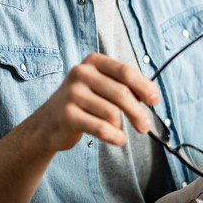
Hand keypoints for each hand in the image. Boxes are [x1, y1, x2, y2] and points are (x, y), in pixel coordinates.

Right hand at [26, 53, 159, 152]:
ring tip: (118, 130)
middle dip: (138, 112)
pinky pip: (101, 127)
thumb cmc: (84, 103)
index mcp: (94, 62)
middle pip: (122, 93)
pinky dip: (114, 136)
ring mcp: (72, 93)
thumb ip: (126, 86)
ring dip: (121, 126)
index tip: (155, 100)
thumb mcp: (103, 87)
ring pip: (112, 112)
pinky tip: (119, 140)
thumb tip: (153, 95)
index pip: (126, 72)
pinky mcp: (67, 115)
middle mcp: (81, 73)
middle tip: (145, 127)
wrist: (48, 123)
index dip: (144, 87)